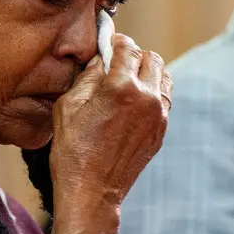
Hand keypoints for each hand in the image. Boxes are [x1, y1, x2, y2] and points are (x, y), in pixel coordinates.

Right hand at [50, 33, 171, 212]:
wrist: (92, 191)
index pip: (128, 47)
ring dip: (147, 72)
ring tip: (127, 81)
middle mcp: (147, 98)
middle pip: (151, 58)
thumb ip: (87, 76)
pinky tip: (133, 102)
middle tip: (116, 63)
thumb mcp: (68, 106)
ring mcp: (159, 116)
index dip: (116, 41)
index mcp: (122, 87)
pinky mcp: (161, 131)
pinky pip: (164, 100)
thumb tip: (100, 59)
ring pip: (163, 77)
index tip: (108, 43)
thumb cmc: (73, 151)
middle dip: (134, 55)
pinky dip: (152, 93)